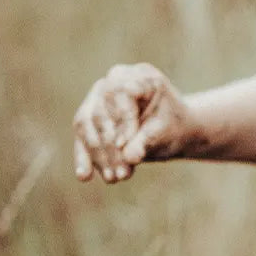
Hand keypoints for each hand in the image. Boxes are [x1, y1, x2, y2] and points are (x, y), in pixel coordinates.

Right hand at [73, 63, 192, 182]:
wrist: (173, 131)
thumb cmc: (173, 127)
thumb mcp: (166, 132)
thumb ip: (147, 140)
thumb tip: (130, 157)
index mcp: (140, 76)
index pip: (121, 94)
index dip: (121, 120)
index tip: (124, 145)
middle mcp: (114, 81)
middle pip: (101, 112)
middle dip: (109, 146)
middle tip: (122, 173)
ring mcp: (98, 98)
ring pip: (87, 125)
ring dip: (98, 156)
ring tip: (113, 179)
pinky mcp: (90, 117)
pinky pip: (81, 136)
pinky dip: (83, 157)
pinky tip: (84, 176)